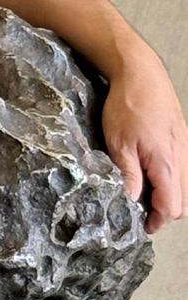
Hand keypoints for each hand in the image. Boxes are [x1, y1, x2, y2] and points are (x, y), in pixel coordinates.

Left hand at [101, 49, 187, 233]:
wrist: (142, 74)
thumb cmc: (127, 107)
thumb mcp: (118, 143)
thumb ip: (127, 174)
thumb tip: (129, 201)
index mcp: (167, 164)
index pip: (172, 207)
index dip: (157, 220)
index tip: (141, 225)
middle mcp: (182, 160)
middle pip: (182, 201)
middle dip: (163, 211)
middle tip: (139, 210)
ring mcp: (185, 150)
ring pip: (183, 186)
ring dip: (166, 195)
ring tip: (141, 192)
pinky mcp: (181, 140)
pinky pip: (181, 170)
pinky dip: (169, 179)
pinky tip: (148, 172)